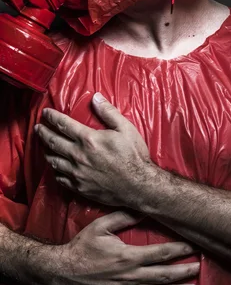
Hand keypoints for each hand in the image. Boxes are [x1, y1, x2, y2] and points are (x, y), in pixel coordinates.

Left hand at [35, 93, 154, 207]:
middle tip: (38, 127)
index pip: (63, 125)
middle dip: (43, 133)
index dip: (52, 117)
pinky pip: (60, 178)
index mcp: (88, 139)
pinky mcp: (79, 187)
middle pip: (53, 142)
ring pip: (53, 161)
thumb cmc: (134, 155)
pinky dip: (54, 170)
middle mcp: (78, 156)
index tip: (45, 113)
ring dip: (45, 151)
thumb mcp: (126, 128)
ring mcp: (77, 173)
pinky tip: (55, 167)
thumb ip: (108, 112)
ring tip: (43, 145)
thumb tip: (95, 97)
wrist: (139, 185)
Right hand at [57, 211, 199, 284]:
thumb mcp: (101, 225)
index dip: (179, 250)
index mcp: (128, 256)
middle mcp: (129, 276)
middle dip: (183, 272)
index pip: (161, 253)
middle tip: (199, 269)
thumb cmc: (82, 246)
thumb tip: (143, 207)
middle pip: (163, 275)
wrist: (62, 272)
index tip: (193, 246)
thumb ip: (123, 216)